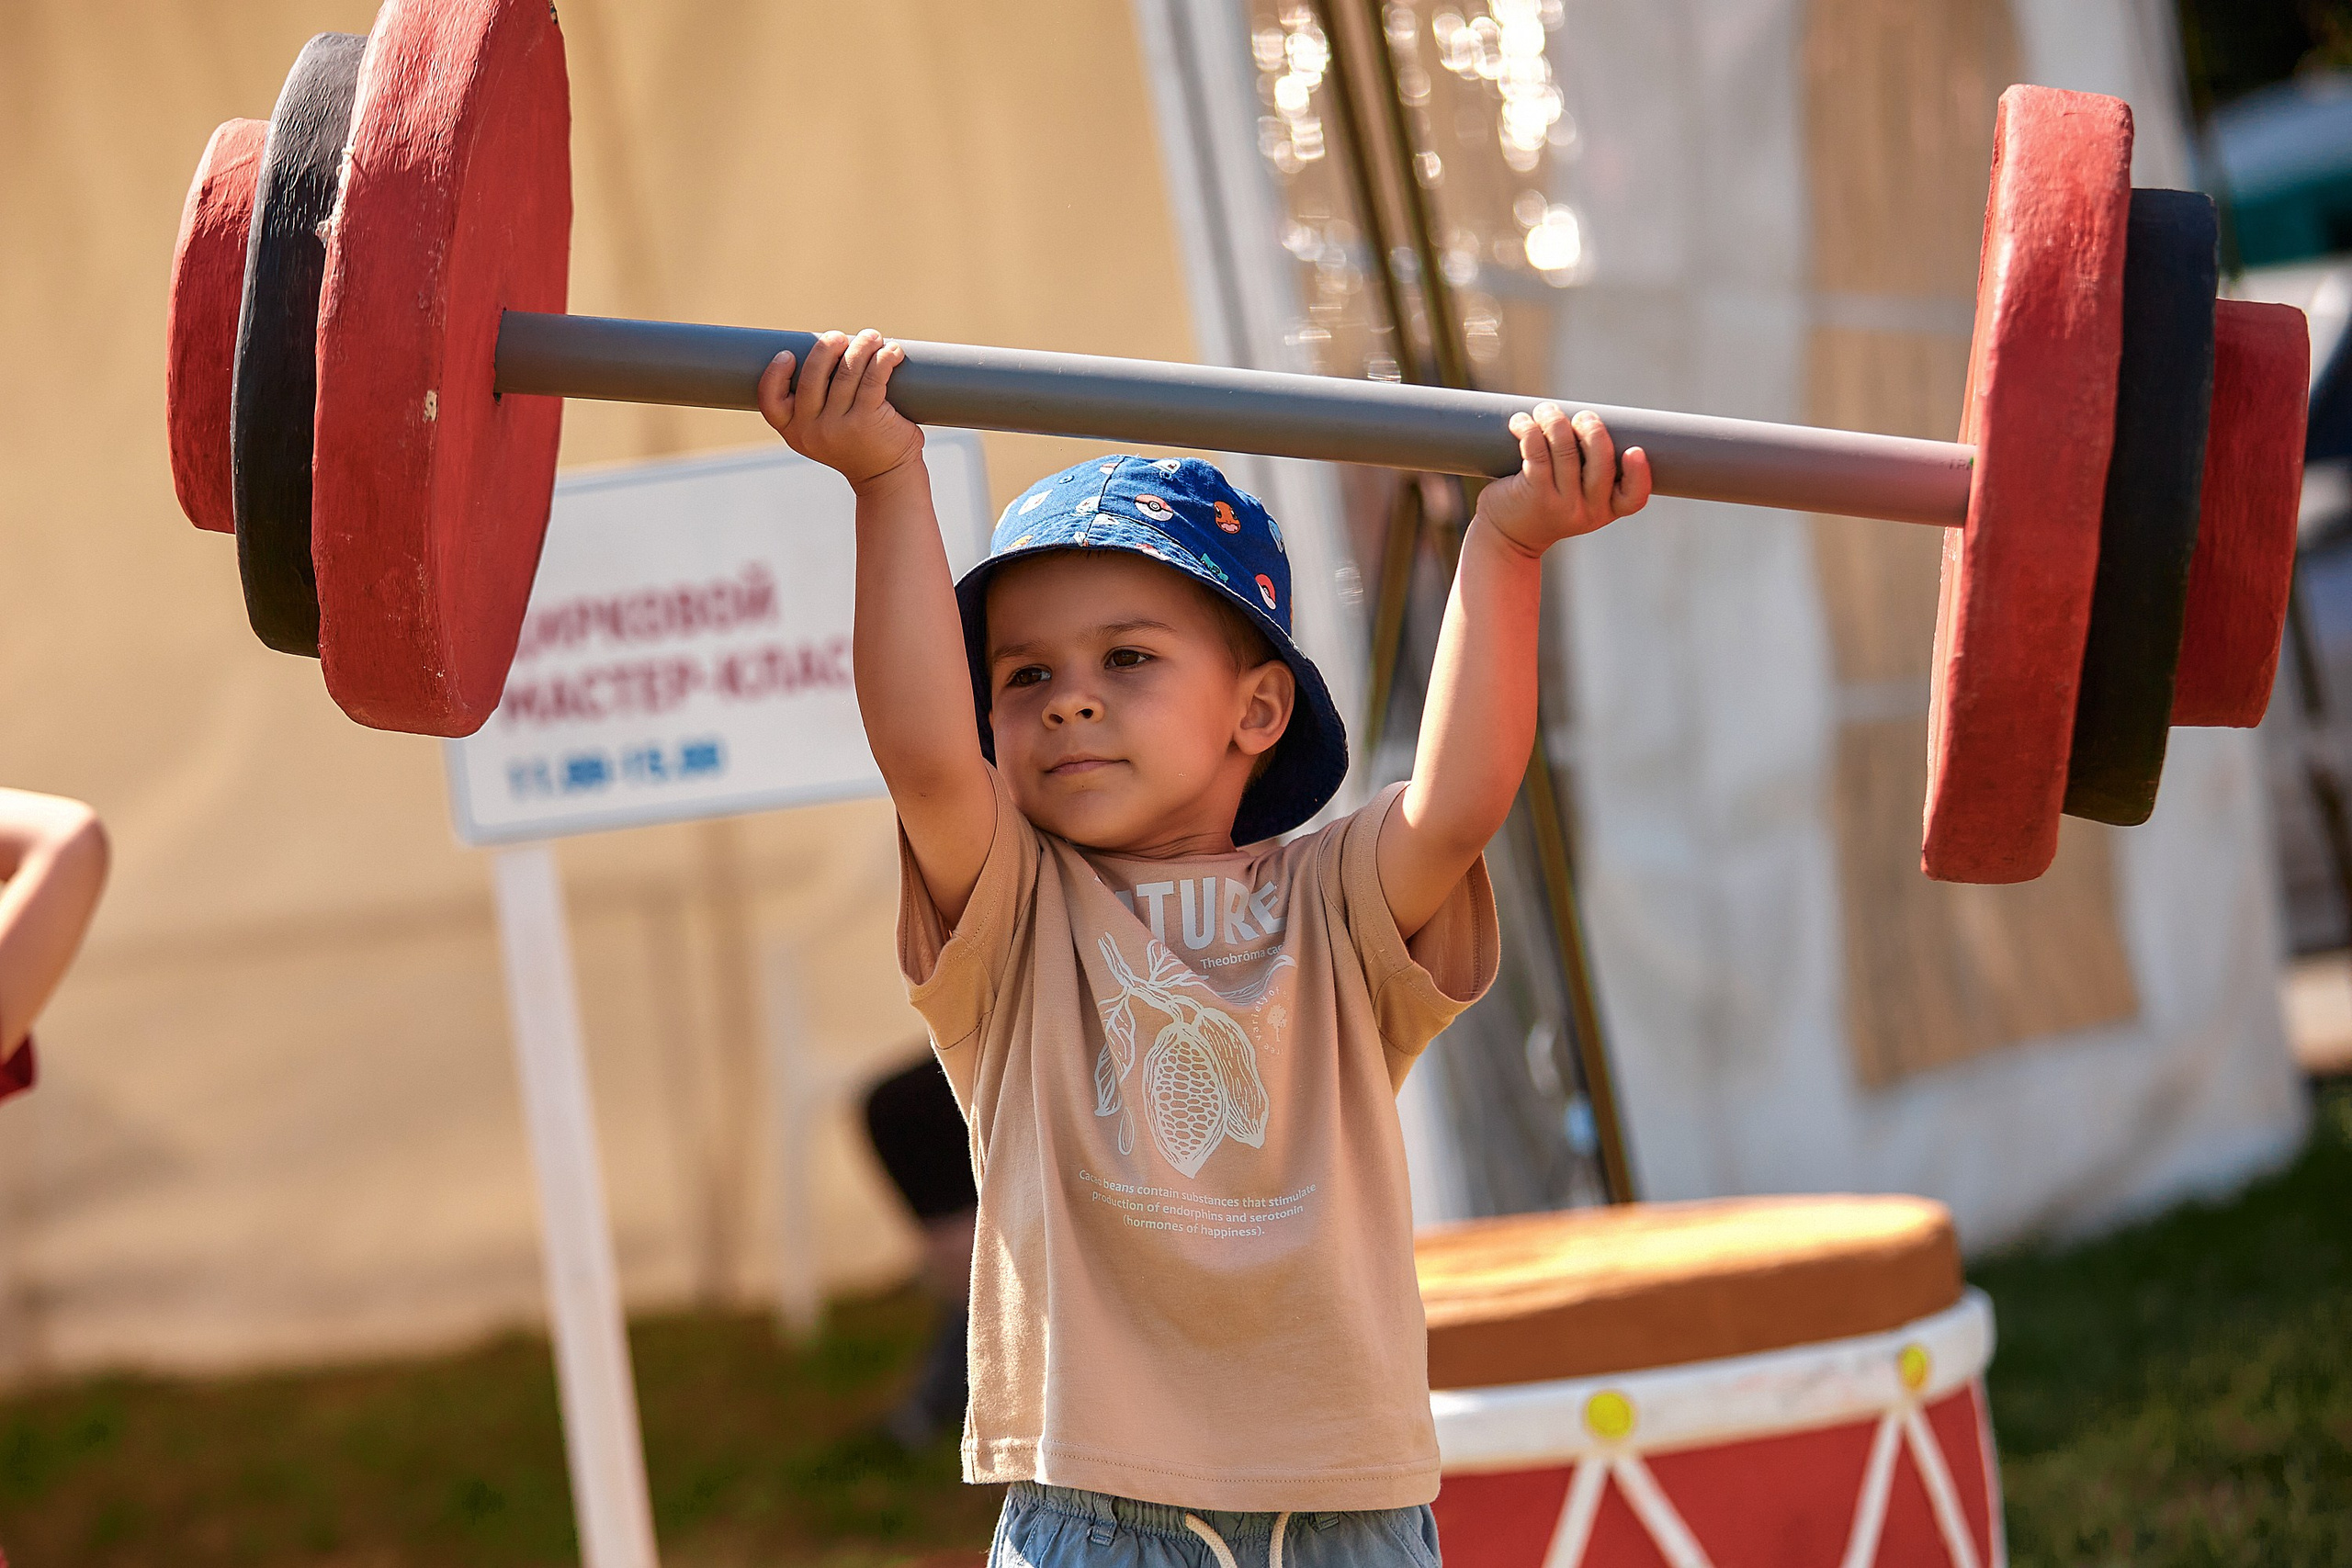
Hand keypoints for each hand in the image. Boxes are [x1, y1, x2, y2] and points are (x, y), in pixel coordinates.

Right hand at [757, 328, 923, 489]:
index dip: (774, 374)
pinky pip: (873, 378)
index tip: (787, 354)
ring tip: (872, 337)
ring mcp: (839, 426)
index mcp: (794, 431)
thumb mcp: (823, 433)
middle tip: (839, 337)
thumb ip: (815, 404)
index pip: (770, 401)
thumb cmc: (856, 446)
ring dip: (862, 346)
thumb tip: (822, 352)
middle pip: (812, 376)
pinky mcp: (868, 420)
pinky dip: (884, 359)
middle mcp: (812, 430)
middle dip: (826, 348)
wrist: (887, 478)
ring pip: (846, 372)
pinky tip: (892, 351)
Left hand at [1475, 403, 1650, 555]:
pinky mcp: (1533, 493)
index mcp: (1605, 510)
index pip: (1633, 498)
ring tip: (1545, 410)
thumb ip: (1590, 471)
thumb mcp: (1576, 499)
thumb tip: (1593, 420)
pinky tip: (1520, 421)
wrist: (1506, 538)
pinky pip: (1535, 449)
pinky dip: (1528, 428)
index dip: (1638, 474)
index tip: (1635, 450)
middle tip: (1581, 417)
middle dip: (1592, 429)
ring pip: (1565, 449)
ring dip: (1554, 419)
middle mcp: (1587, 511)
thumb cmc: (1545, 506)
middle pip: (1600, 462)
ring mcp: (1560, 504)